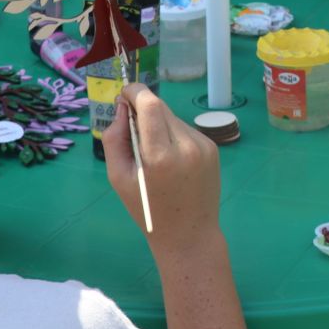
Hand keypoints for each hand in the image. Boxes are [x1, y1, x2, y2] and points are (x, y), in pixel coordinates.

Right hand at [105, 84, 221, 251]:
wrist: (189, 235)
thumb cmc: (147, 210)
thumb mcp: (118, 178)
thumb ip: (114, 138)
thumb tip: (121, 107)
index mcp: (160, 155)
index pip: (149, 103)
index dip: (134, 92)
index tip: (124, 96)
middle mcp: (186, 145)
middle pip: (160, 108)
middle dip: (143, 110)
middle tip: (132, 130)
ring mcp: (203, 145)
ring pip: (173, 118)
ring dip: (159, 125)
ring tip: (154, 154)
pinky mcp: (213, 148)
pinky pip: (186, 130)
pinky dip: (173, 136)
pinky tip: (171, 161)